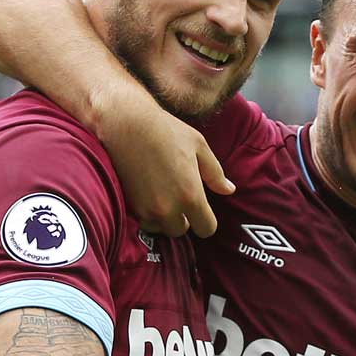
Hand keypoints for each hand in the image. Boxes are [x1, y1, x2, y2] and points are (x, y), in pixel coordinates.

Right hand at [95, 79, 234, 237]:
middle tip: (180, 198)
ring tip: (163, 196)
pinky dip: (148, 214)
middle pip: (181, 231)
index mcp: (190, 196)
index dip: (206, 221)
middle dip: (183, 219)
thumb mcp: (199, 146)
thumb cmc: (167, 131)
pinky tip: (149, 194)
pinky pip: (143, 221)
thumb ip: (215, 173)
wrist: (126, 124)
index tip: (202, 210)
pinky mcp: (129, 205)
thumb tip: (229, 190)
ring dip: (164, 218)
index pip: (206, 228)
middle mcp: (168, 209)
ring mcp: (146, 209)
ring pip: (161, 228)